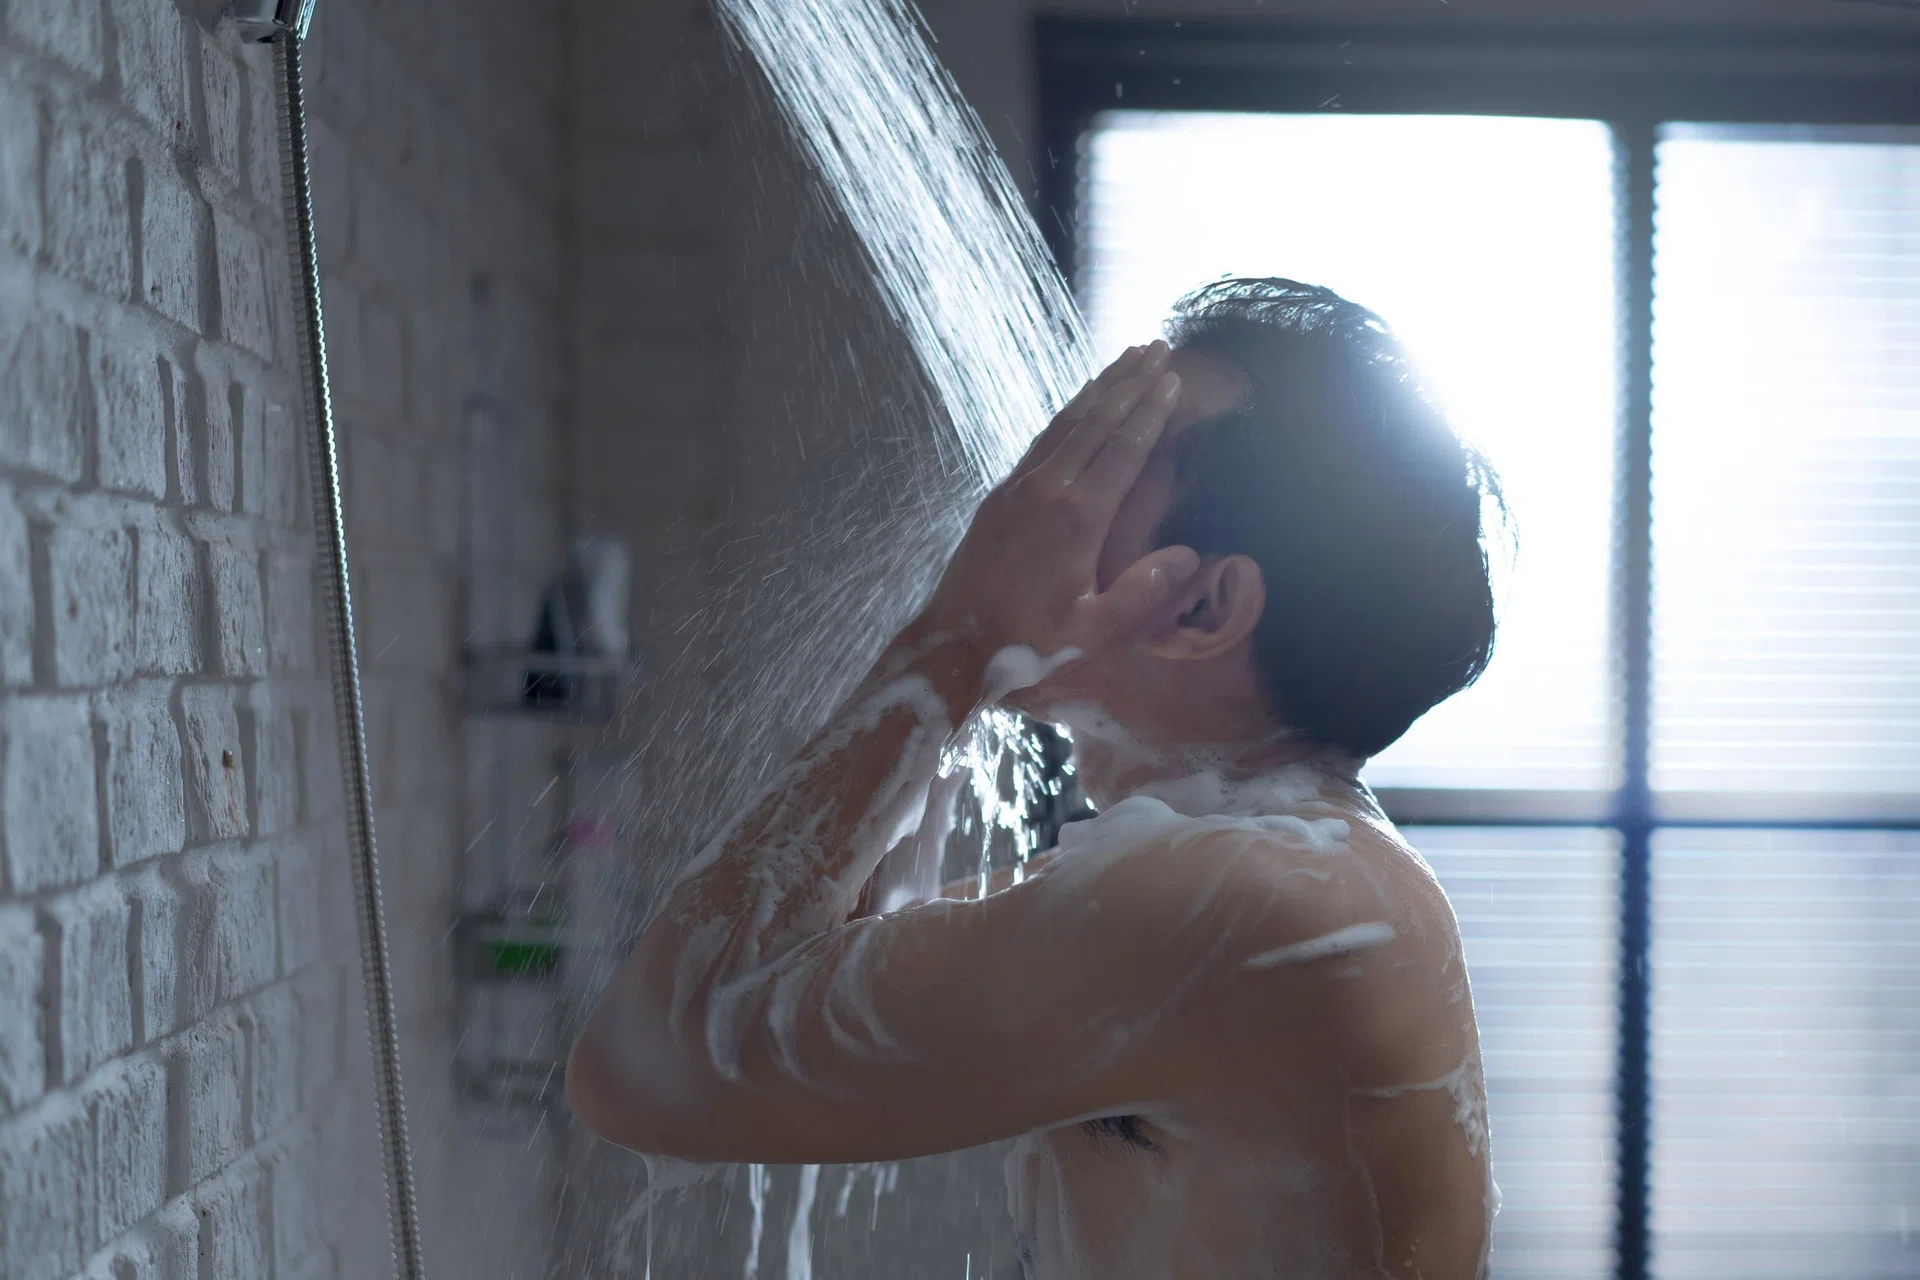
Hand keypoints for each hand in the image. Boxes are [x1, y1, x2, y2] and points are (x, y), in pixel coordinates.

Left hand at [906, 342, 1200, 690]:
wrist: (955, 643)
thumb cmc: (1028, 642)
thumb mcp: (1095, 632)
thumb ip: (1143, 593)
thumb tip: (1189, 555)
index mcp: (1076, 517)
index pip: (1122, 449)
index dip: (1150, 411)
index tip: (1172, 379)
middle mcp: (1046, 489)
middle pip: (1096, 421)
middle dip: (1130, 381)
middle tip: (1158, 347)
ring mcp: (1018, 487)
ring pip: (1066, 422)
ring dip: (1099, 388)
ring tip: (1126, 358)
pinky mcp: (1000, 495)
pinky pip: (1042, 440)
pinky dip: (1068, 413)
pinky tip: (1081, 403)